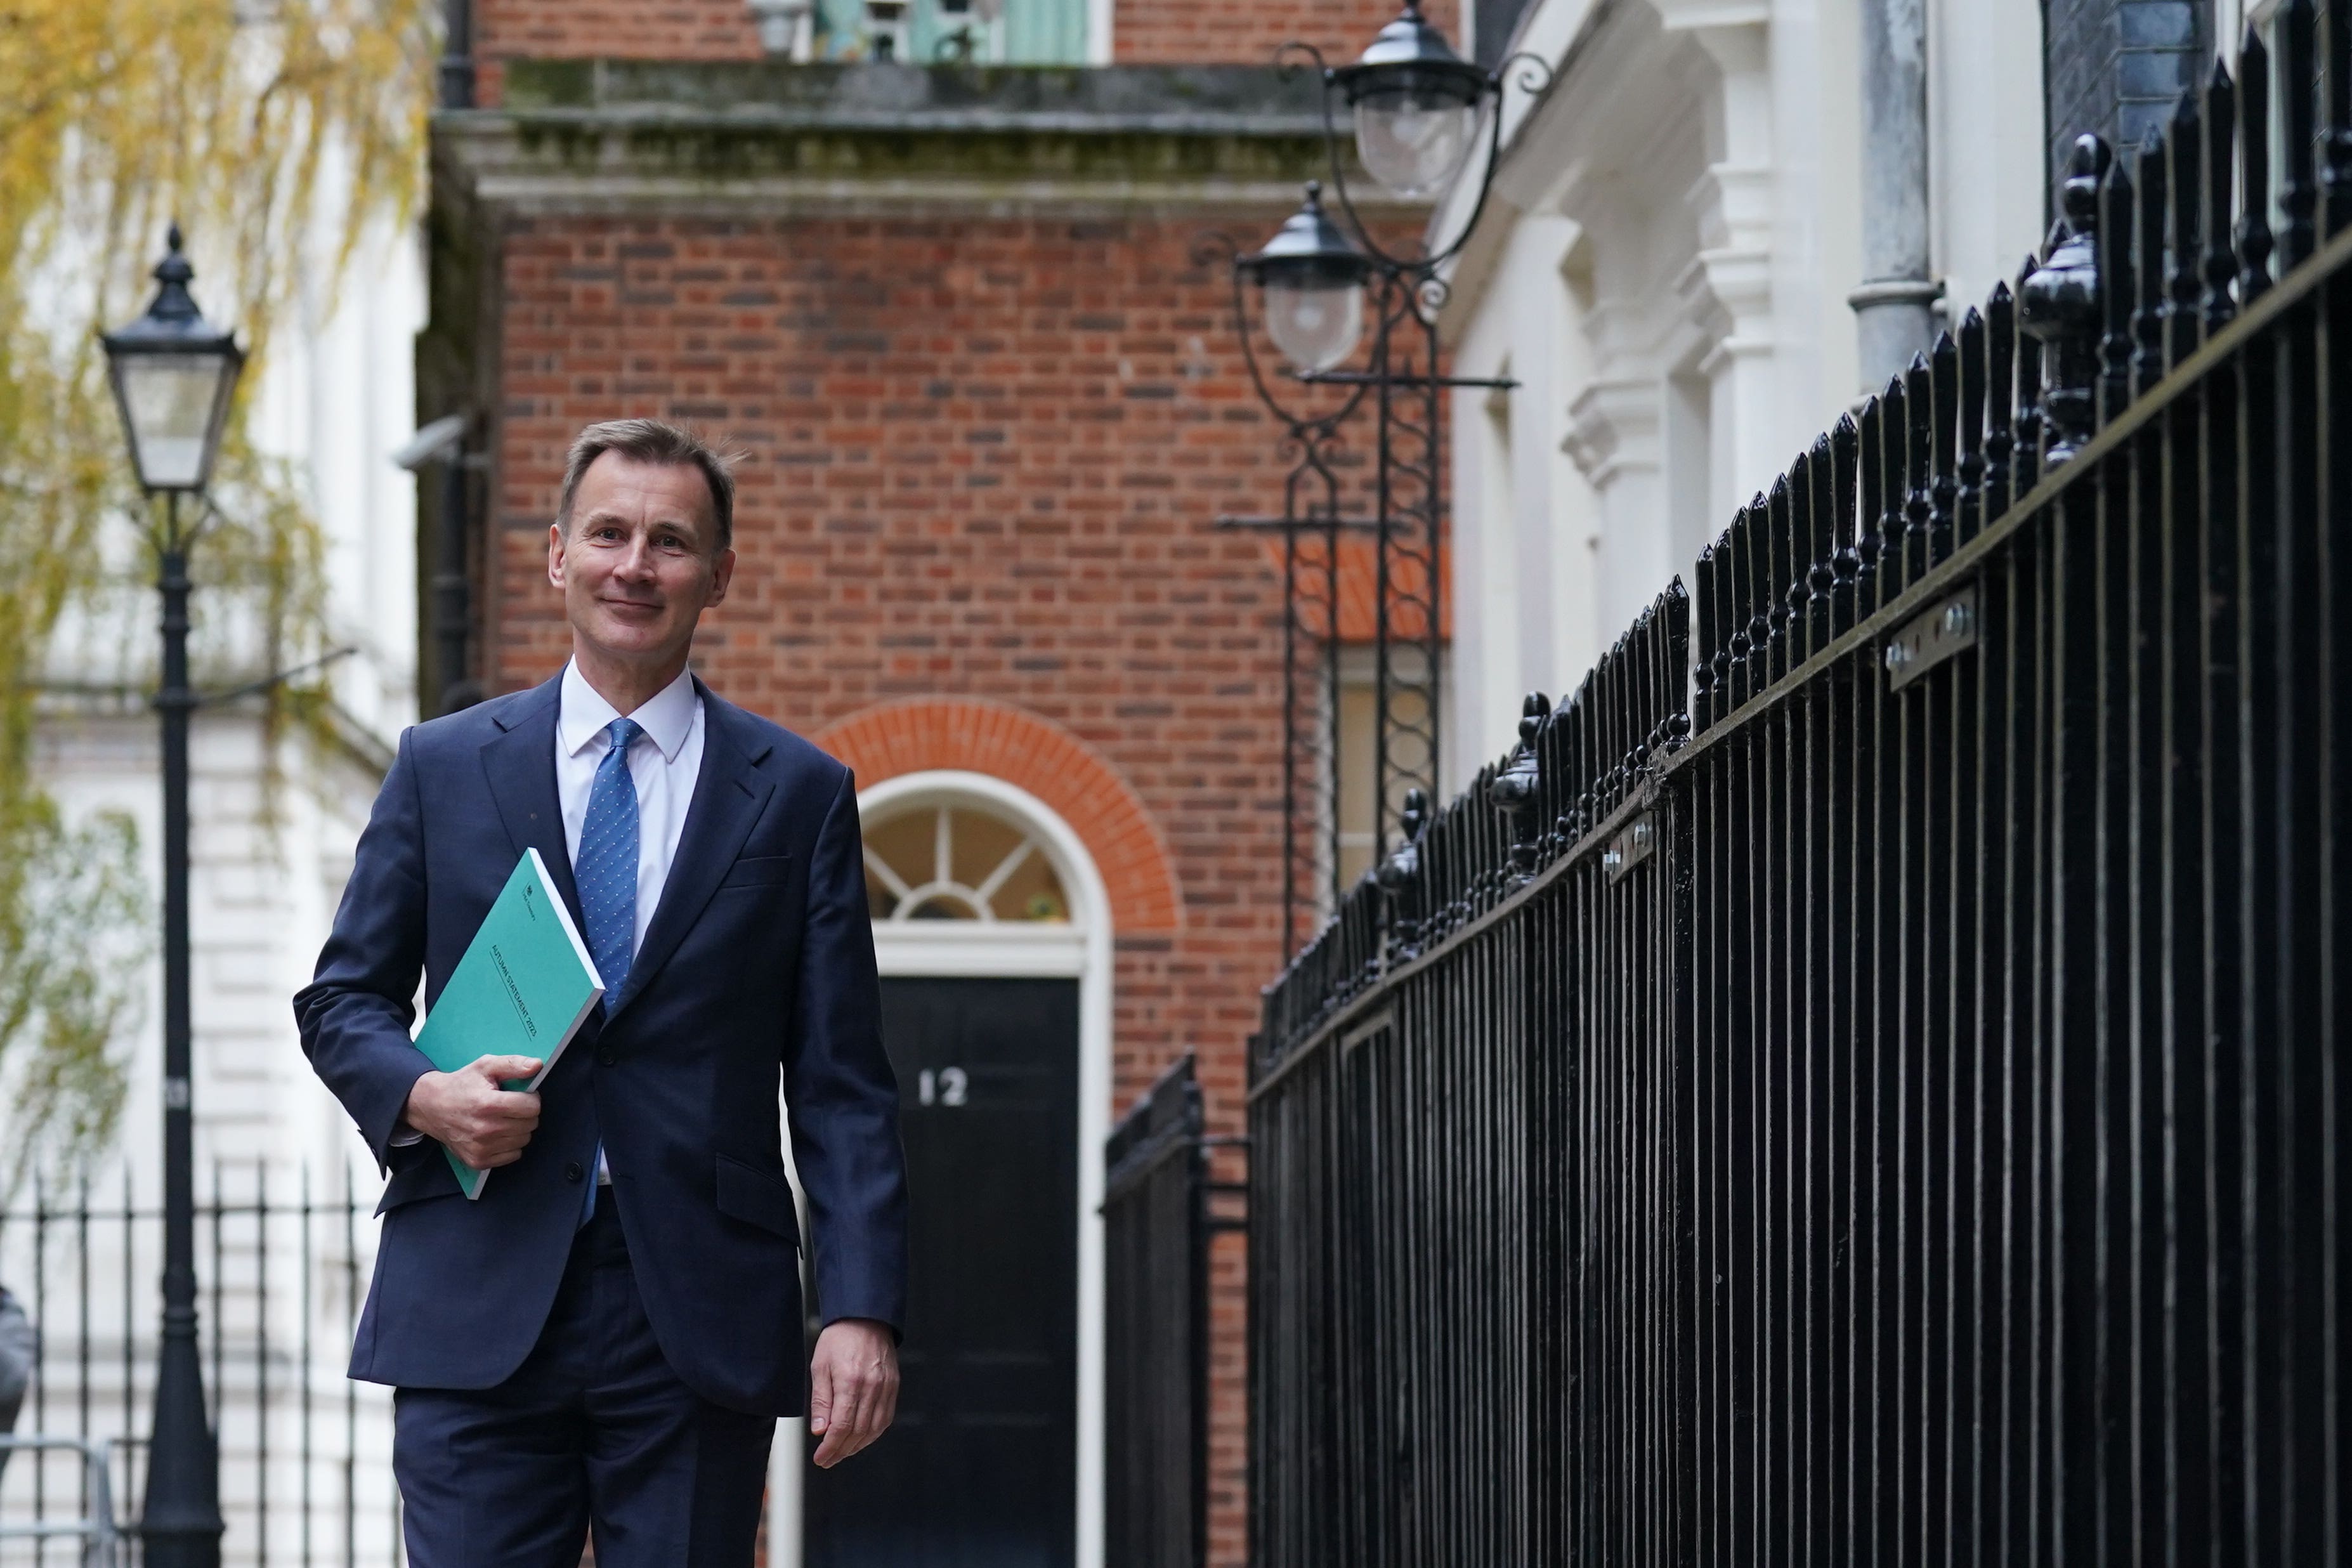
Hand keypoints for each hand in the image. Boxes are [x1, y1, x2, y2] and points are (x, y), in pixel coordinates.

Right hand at [402, 1056, 543, 1169]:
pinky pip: (513, 1155)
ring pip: (524, 1140)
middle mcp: (485, 1130)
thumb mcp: (486, 1066)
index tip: (521, 1095)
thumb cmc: (462, 1085)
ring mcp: (481, 1148)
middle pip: (530, 1124)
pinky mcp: (478, 1161)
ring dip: (519, 1129)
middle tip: (510, 1107)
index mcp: (488, 1104)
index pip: (532, 1107)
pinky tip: (497, 1133)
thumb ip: (513, 1064)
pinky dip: (510, 1145)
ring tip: (503, 1119)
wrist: (432, 1107)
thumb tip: (537, 1066)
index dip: (531, 1099)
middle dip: (525, 1113)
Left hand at [809, 1318, 898, 1468]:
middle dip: (841, 1451)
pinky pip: (886, 1418)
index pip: (842, 1425)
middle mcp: (872, 1386)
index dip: (831, 1447)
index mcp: (851, 1381)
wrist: (865, 1317)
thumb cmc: (840, 1338)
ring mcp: (886, 1387)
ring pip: (874, 1429)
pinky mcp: (893, 1386)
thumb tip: (821, 1431)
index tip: (821, 1458)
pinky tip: (861, 1438)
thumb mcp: (820, 1366)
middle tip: (828, 1460)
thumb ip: (821, 1400)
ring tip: (842, 1452)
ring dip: (857, 1446)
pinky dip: (873, 1433)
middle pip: (858, 1431)